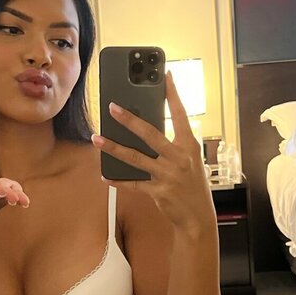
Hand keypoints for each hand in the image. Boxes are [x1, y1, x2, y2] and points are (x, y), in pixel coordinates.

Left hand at [91, 70, 214, 236]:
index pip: (181, 115)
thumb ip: (172, 146)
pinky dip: (118, 180)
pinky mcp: (158, 192)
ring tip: (97, 138)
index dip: (173, 95)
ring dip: (113, 148)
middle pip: (150, 134)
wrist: (198, 219)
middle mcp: (180, 158)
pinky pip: (133, 184)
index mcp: (190, 146)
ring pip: (135, 158)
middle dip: (129, 120)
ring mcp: (168, 175)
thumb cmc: (192, 187)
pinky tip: (104, 175)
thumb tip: (145, 131)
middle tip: (112, 106)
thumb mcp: (190, 162)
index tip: (165, 75)